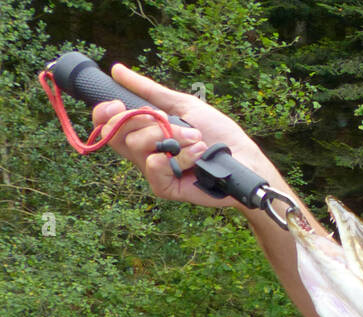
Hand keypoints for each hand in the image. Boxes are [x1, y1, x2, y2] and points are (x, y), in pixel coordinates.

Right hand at [90, 64, 262, 210]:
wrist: (244, 160)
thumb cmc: (218, 133)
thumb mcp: (182, 105)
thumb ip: (149, 91)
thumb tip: (116, 70)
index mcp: (143, 132)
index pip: (106, 125)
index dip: (104, 114)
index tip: (117, 104)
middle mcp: (143, 152)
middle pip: (117, 132)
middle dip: (145, 120)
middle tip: (171, 121)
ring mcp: (153, 171)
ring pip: (136, 146)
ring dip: (170, 136)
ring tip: (197, 139)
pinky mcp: (165, 187)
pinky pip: (154, 167)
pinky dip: (177, 156)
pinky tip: (197, 157)